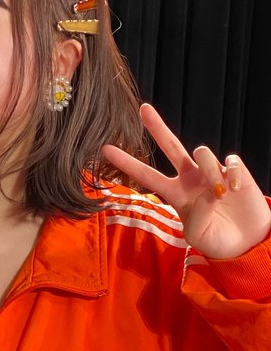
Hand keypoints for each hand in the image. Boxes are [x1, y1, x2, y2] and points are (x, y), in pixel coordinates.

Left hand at [102, 104, 270, 258]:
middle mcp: (190, 178)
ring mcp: (211, 172)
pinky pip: (229, 161)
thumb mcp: (198, 236)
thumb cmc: (217, 240)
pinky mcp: (233, 170)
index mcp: (175, 194)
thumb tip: (207, 193)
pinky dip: (231, 174)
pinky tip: (234, 189)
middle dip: (157, 127)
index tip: (106, 149)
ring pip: (202, 153)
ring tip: (221, 195)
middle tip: (143, 108)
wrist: (245, 242)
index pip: (147, 176)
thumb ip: (197, 218)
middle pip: (170, 146)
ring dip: (210, 171)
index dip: (127, 163)